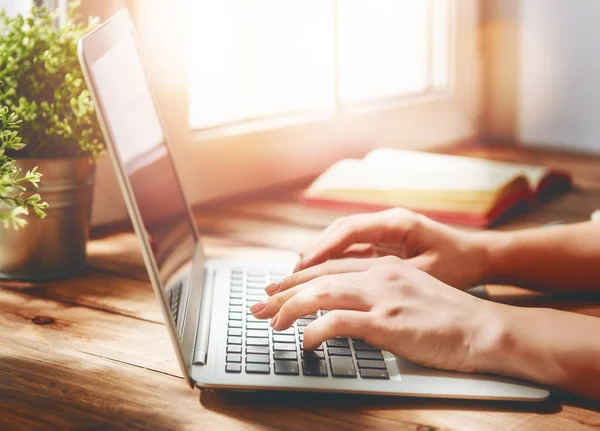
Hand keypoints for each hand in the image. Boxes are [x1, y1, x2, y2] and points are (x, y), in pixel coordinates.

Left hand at [252, 256, 498, 371]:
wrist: (483, 329)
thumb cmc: (449, 317)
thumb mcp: (412, 293)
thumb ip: (381, 292)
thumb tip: (351, 304)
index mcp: (384, 267)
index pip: (329, 268)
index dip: (298, 278)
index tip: (276, 289)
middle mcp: (379, 275)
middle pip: (318, 277)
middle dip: (283, 291)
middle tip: (258, 305)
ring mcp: (382, 297)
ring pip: (321, 294)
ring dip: (290, 309)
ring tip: (272, 323)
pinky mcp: (387, 322)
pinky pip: (338, 322)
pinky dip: (316, 331)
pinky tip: (306, 342)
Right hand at [295, 208, 489, 289]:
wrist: (479, 256)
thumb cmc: (458, 264)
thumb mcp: (428, 273)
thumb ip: (393, 275)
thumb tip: (355, 286)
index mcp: (397, 223)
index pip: (350, 230)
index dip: (323, 248)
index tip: (302, 266)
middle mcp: (386, 221)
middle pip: (339, 231)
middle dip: (313, 253)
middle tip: (289, 276)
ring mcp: (384, 230)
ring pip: (342, 238)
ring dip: (320, 256)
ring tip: (297, 277)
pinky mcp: (384, 242)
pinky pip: (351, 248)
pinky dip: (333, 260)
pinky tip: (319, 277)